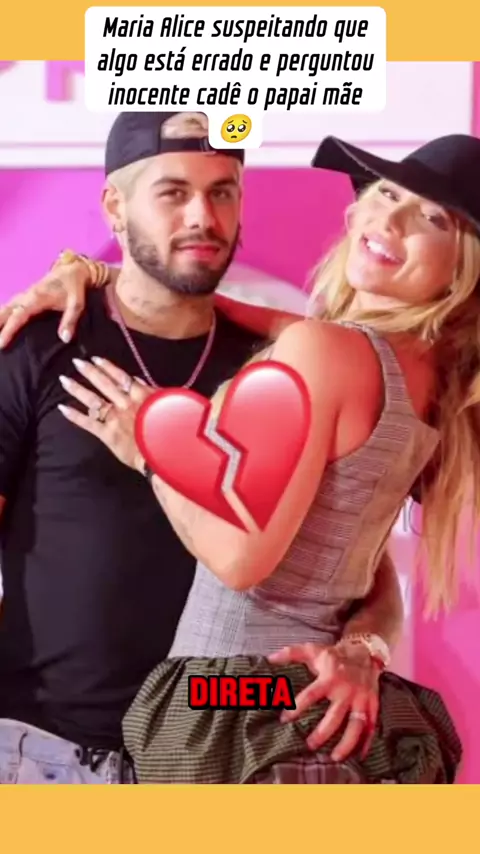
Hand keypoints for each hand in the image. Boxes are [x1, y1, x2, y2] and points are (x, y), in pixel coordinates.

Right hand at [0, 260, 89, 348]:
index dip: (9, 330)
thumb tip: (64, 339)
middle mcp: (27, 296)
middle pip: (6, 310)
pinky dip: (3, 314)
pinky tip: (0, 322)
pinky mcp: (27, 295)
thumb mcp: (77, 304)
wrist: (73, 270)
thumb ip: (70, 320)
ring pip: (6, 307)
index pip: (18, 316)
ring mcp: (25, 294)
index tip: (1, 343)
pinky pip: (11, 305)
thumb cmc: (75, 287)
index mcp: (37, 298)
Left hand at [57, 357, 155, 470]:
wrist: (166, 450)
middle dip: (89, 372)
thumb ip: (151, 391)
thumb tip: (137, 380)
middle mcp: (124, 403)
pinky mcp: (108, 434)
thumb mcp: (166, 404)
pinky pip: (88, 423)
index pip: (120, 377)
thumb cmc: (172, 428)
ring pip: (93, 400)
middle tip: (76, 362)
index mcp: (140, 394)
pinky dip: (74, 415)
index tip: (95, 358)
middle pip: (103, 384)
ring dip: (77, 389)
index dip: (107, 367)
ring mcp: (114, 418)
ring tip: (64, 380)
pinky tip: (62, 408)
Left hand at [269, 641, 380, 761]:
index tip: (284, 720)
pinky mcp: (373, 705)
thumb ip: (291, 654)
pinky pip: (371, 726)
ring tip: (334, 758)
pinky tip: (360, 756)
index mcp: (330, 677)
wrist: (364, 651)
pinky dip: (367, 742)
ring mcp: (361, 699)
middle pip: (335, 715)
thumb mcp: (312, 650)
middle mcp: (346, 690)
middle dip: (322, 733)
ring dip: (346, 743)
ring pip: (356, 725)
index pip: (311, 695)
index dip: (296, 707)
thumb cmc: (333, 655)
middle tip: (309, 746)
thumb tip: (270, 659)